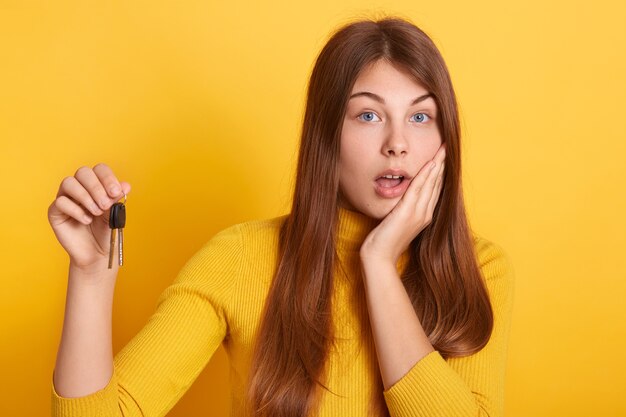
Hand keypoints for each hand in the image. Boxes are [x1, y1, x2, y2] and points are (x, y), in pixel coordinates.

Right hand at [48, 164, 130, 271]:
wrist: (97, 254)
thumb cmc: (106, 232)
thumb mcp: (115, 214)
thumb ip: (116, 200)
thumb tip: (125, 185)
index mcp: (96, 185)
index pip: (99, 169)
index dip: (108, 178)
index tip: (116, 193)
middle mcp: (80, 188)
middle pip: (83, 172)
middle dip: (96, 187)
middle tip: (105, 205)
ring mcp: (66, 198)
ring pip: (69, 183)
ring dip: (85, 197)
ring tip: (96, 213)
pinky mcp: (55, 212)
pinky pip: (60, 202)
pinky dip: (76, 210)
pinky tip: (86, 220)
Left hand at [360, 143, 445, 265]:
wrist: (380, 257)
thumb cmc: (384, 241)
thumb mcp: (397, 221)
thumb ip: (403, 209)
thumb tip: (403, 197)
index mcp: (424, 216)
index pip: (435, 189)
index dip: (440, 172)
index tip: (443, 157)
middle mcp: (425, 214)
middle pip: (437, 184)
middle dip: (442, 164)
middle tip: (447, 147)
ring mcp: (418, 213)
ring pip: (431, 183)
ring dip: (437, 165)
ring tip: (443, 149)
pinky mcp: (408, 213)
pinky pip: (419, 189)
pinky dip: (425, 175)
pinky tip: (430, 163)